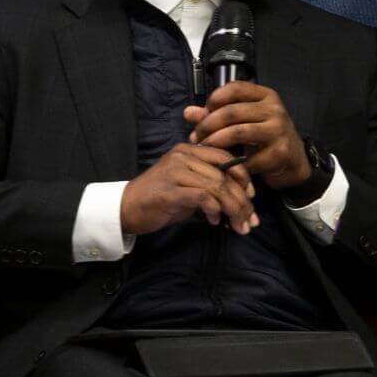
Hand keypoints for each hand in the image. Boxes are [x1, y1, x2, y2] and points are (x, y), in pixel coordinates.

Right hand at [120, 143, 259, 236]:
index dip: (244, 178)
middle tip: (250, 220)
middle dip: (243, 200)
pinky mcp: (171, 190)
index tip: (252, 197)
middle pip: (226, 175)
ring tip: (239, 225)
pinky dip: (215, 210)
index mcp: (189, 151)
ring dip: (234, 209)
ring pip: (218, 186)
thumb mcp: (188, 187)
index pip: (227, 158)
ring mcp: (176, 171)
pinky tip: (214, 220)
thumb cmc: (160, 200)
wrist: (125, 209)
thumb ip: (211, 186)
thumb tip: (241, 199)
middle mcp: (184, 156)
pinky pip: (204, 196)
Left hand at [183, 81, 311, 189]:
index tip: (204, 113)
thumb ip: (216, 115)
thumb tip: (188, 112)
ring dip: (215, 142)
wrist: (293, 160)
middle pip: (231, 112)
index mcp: (265, 96)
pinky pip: (248, 157)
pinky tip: (224, 165)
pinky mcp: (279, 152)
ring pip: (237, 133)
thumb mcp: (244, 121)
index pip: (235, 88)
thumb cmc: (264, 137)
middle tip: (196, 137)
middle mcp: (274, 110)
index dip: (215, 98)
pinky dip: (232, 163)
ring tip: (204, 148)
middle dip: (208, 125)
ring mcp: (279, 131)